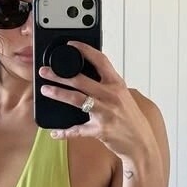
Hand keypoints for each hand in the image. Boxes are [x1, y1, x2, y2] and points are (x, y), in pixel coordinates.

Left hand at [38, 43, 156, 166]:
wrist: (141, 142)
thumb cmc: (130, 118)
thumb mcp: (122, 95)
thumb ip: (107, 84)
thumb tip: (86, 74)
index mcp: (117, 84)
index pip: (100, 60)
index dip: (85, 50)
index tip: (71, 44)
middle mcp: (111, 96)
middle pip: (81, 80)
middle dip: (60, 75)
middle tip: (45, 71)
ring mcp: (105, 113)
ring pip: (77, 100)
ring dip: (58, 93)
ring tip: (46, 90)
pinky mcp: (100, 130)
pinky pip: (78, 130)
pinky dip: (64, 131)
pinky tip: (54, 132)